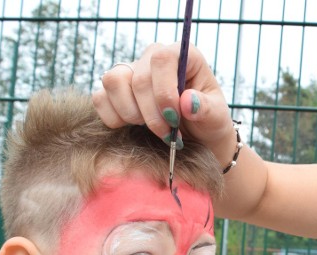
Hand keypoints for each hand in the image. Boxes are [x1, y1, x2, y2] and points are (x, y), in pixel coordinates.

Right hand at [93, 43, 236, 164]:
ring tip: (152, 129)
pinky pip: (100, 98)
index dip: (164, 91)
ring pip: (113, 82)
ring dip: (131, 114)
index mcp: (182, 55)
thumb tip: (187, 102)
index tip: (174, 118)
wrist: (198, 138)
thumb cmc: (209, 122)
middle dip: (151, 114)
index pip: (162, 59)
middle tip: (168, 135)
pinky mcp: (115, 91)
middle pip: (138, 77)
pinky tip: (134, 128)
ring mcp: (131, 71)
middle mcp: (153, 58)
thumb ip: (205, 108)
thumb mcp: (216, 117)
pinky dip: (114, 118)